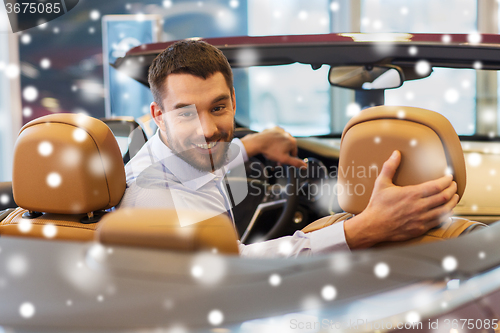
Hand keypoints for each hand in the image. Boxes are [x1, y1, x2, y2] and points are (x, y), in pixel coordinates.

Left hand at [240, 126, 306, 167]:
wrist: (258, 142)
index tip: (282, 162)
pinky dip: (274, 139)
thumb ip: (296, 163)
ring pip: (282, 141)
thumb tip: (305, 166)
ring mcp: (281, 130)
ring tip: (271, 151)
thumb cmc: (270, 150)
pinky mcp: (274, 128)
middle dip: (283, 153)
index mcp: (292, 141)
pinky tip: (270, 144)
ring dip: (279, 146)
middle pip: (288, 147)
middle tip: (276, 158)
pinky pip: (276, 135)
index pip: (294, 153)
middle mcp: (288, 134)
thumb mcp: (284, 159)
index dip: (288, 159)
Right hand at [344, 150, 458, 248]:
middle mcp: (419, 207)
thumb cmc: (377, 205)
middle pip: (444, 197)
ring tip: (454, 197)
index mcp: (411, 194)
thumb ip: (390, 167)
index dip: (447, 180)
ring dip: (452, 202)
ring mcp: (421, 219)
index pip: (437, 186)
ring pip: (445, 210)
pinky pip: (439, 222)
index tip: (449, 177)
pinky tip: (446, 211)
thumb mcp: (381, 183)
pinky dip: (446, 215)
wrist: (373, 226)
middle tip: (453, 185)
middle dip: (452, 189)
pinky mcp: (420, 229)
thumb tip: (396, 154)